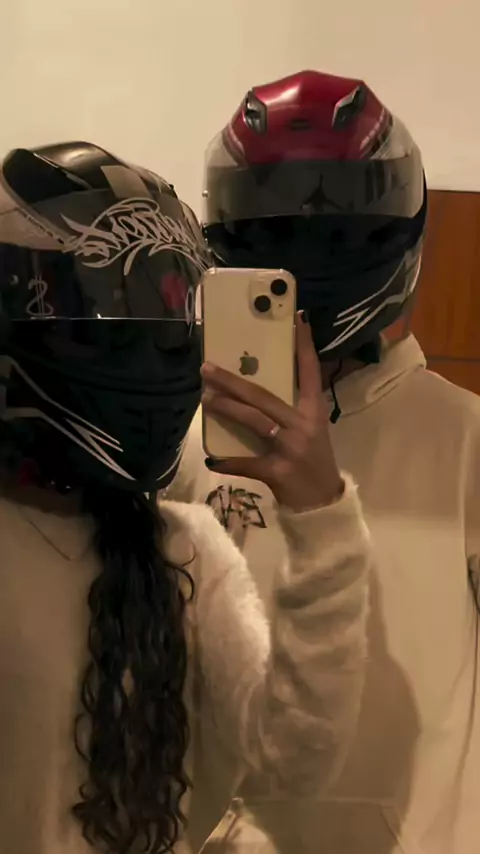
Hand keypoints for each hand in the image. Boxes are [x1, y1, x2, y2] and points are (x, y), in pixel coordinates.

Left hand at [201, 313, 343, 511]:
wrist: (323, 503)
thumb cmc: (314, 462)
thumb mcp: (310, 431)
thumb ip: (288, 412)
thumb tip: (250, 391)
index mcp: (313, 412)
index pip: (309, 372)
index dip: (303, 346)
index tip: (297, 319)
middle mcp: (303, 425)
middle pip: (264, 396)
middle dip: (233, 381)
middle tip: (207, 368)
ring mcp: (290, 448)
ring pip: (254, 421)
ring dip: (227, 409)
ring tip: (206, 399)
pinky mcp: (278, 472)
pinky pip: (246, 463)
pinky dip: (227, 462)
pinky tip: (212, 459)